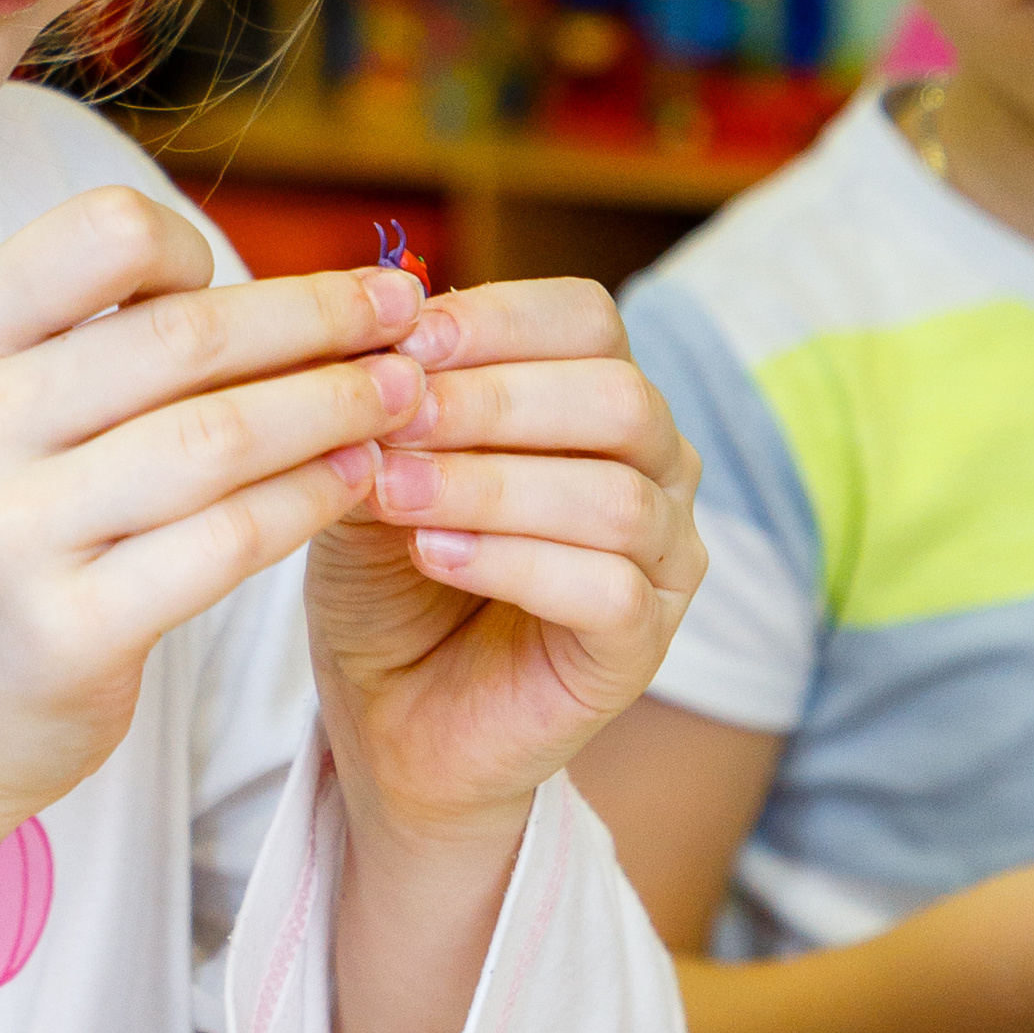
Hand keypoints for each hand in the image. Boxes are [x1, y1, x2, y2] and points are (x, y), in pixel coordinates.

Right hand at [0, 188, 428, 839]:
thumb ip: (90, 346)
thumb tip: (280, 290)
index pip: (99, 234)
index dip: (196, 245)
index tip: (262, 283)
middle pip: (185, 335)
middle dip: (319, 317)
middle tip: (407, 312)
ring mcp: (9, 534)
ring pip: (220, 436)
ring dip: (336, 406)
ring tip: (406, 395)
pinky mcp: (67, 632)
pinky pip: (228, 542)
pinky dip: (311, 498)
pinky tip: (359, 479)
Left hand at [307, 273, 706, 858]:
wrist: (386, 713)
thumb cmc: (389, 575)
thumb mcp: (371, 469)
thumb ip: (388, 408)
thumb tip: (379, 337)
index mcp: (597, 400)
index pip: (588, 319)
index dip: (499, 318)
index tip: (402, 339)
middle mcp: (656, 468)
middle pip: (619, 397)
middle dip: (496, 398)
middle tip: (395, 416)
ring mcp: (662, 560)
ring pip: (615, 496)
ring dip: (492, 484)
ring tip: (395, 492)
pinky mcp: (641, 647)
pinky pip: (609, 589)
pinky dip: (512, 563)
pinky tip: (432, 555)